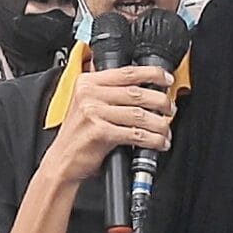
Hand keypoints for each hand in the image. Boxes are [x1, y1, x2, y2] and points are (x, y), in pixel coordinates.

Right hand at [45, 65, 174, 182]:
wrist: (62, 160)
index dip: (153, 74)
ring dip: (159, 124)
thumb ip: (108, 91)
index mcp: (88, 82)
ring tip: (166, 129)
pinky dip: (152, 140)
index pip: (127, 72)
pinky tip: (158, 142)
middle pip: (137, 93)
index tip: (167, 79)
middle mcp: (90, 95)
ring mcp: (93, 113)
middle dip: (160, 101)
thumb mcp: (86, 104)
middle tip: (170, 108)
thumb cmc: (78, 134)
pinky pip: (135, 134)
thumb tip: (144, 86)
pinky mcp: (100, 133)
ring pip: (139, 114)